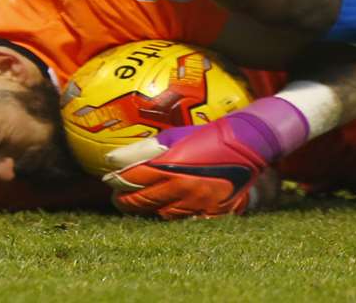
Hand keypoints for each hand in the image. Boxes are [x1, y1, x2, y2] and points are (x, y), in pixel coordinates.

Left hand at [101, 118, 273, 219]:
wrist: (246, 144)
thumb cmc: (207, 136)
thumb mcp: (174, 136)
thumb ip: (143, 149)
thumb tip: (110, 159)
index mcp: (171, 166)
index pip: (133, 180)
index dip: (117, 182)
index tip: (108, 181)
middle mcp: (182, 188)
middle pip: (143, 201)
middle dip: (126, 200)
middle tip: (118, 197)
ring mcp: (197, 203)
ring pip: (161, 213)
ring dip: (147, 208)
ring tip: (138, 202)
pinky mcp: (212, 213)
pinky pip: (184, 219)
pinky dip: (170, 213)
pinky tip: (165, 207)